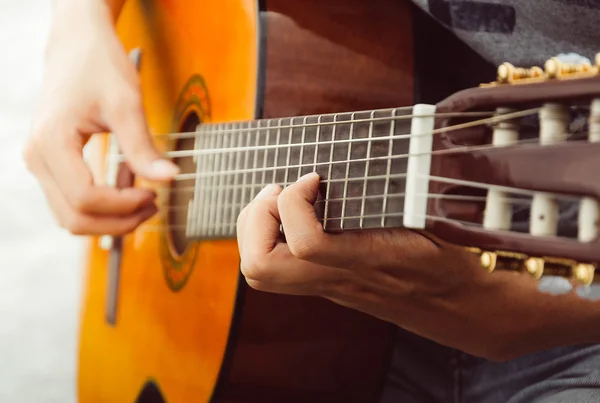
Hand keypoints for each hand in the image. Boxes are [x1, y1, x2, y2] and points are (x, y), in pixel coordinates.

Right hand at [23, 1, 178, 235]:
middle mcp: (37, 158)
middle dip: (117, 222)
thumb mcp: (126, 103)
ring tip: (144, 198)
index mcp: (51, 142)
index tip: (154, 194)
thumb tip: (170, 178)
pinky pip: (72, 200)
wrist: (77, 44)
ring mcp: (40, 163)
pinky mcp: (51, 163)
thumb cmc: (98, 65)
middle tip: (153, 206)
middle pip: (73, 218)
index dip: (123, 206)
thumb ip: (143, 146)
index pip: (84, 198)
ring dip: (109, 218)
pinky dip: (102, 206)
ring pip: (70, 216)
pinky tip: (128, 187)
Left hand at [236, 173, 599, 360]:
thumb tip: (389, 145)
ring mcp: (330, 286)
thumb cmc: (458, 258)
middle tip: (280, 190)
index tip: (315, 177)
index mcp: (370, 260)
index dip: (296, 202)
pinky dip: (274, 234)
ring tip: (283, 199)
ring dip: (259, 229)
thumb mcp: (438, 216)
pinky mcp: (331, 285)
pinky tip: (300, 212)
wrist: (467, 311)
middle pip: (260, 269)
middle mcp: (340, 279)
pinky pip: (282, 266)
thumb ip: (407, 189)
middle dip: (256, 220)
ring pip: (262, 273)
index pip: (307, 244)